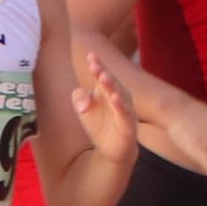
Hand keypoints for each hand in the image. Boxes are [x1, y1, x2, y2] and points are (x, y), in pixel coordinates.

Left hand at [69, 44, 139, 170]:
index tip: (90, 56)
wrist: (111, 149)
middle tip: (94, 65)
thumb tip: (83, 103)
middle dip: (103, 72)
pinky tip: (114, 98)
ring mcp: (124, 109)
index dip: (97, 65)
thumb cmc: (99, 125)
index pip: (102, 75)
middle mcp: (118, 96)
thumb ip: (78, 99)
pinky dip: (120, 106)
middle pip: (111, 82)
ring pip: (119, 94)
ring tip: (103, 78)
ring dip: (112, 86)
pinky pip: (124, 113)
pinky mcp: (128, 124)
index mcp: (106, 90)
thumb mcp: (83, 110)